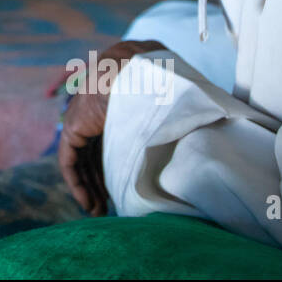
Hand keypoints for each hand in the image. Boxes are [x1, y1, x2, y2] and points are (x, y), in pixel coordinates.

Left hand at [57, 39, 166, 215]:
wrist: (139, 71)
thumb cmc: (162, 78)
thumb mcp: (174, 90)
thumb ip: (179, 106)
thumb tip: (211, 117)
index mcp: (116, 100)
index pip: (111, 137)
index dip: (116, 162)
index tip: (125, 185)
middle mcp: (95, 109)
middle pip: (95, 151)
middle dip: (101, 179)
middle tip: (110, 205)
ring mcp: (82, 116)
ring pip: (82, 159)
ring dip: (89, 187)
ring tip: (100, 211)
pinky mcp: (73, 127)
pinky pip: (69, 161)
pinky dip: (77, 183)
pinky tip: (89, 204)